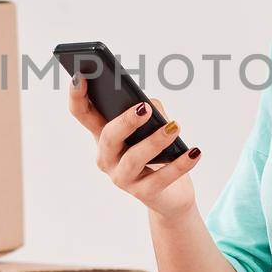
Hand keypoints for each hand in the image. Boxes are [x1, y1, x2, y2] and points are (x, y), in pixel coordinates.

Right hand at [67, 75, 199, 217]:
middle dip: (126, 121)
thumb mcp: (151, 128)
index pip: (83, 114)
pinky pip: (161, 178)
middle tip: (145, 108)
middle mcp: (107, 157)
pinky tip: (194, 151)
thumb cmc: (157, 153)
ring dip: (155, 141)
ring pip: (133, 159)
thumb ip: (149, 111)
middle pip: (108, 137)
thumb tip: (150, 104)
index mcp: (103, 135)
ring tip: (175, 127)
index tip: (80, 76)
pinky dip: (179, 164)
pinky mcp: (143, 194)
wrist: (171, 195)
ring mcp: (122, 178)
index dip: (77, 96)